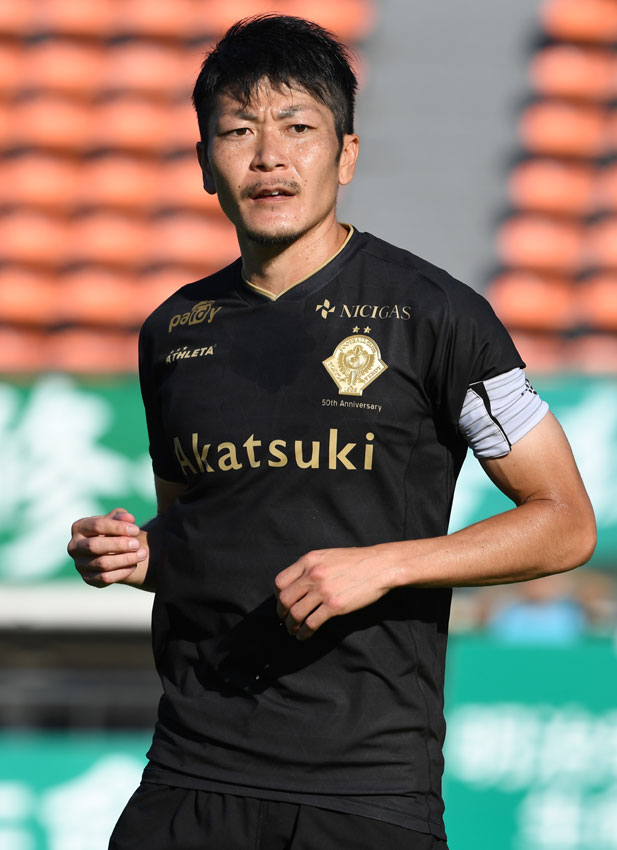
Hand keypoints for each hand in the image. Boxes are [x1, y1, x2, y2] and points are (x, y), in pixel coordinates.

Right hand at [68, 507, 147, 587]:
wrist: (115, 551)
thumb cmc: (114, 531)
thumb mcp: (118, 519)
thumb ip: (122, 516)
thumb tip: (129, 518)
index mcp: (79, 527)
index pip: (96, 525)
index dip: (118, 528)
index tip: (136, 530)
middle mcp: (74, 546)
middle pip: (94, 546)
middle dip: (119, 545)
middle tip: (137, 544)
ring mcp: (80, 564)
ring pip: (102, 563)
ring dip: (125, 559)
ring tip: (142, 554)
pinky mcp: (88, 579)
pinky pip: (105, 578)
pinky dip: (122, 571)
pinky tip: (134, 565)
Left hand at [275, 545, 398, 639]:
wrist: (380, 566)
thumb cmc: (357, 561)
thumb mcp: (329, 556)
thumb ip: (312, 566)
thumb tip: (299, 582)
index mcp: (309, 560)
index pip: (280, 581)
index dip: (278, 596)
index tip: (283, 603)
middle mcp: (312, 575)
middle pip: (285, 599)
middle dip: (282, 613)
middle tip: (285, 620)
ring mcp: (323, 591)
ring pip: (296, 613)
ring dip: (291, 625)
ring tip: (294, 631)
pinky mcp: (334, 606)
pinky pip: (311, 623)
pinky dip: (304, 632)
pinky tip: (305, 635)